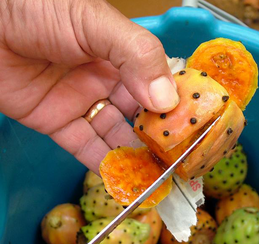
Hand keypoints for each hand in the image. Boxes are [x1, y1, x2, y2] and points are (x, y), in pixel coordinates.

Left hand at [0, 0, 178, 173]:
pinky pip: (84, 147)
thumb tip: (166, 100)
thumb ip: (136, 55)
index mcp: (121, 55)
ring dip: (132, 157)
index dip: (172, 107)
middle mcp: (106, 80)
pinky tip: (121, 180)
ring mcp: (82, 102)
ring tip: (153, 178)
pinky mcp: (57, 121)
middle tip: (173, 162)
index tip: (188, 130)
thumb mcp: (94, 22)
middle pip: (137, 115)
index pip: (156, 85)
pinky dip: (101, 164)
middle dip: (154, 138)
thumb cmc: (37, 8)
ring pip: (113, 135)